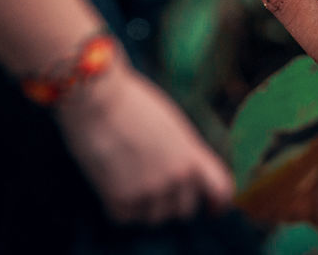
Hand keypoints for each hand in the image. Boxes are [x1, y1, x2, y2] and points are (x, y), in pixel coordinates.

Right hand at [56, 60, 233, 223]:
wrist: (97, 99)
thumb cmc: (131, 102)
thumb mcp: (172, 125)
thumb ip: (184, 153)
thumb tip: (187, 175)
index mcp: (192, 154)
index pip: (220, 190)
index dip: (218, 202)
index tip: (212, 207)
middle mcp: (176, 177)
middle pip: (184, 209)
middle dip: (172, 201)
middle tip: (153, 184)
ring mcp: (149, 191)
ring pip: (154, 218)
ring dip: (145, 206)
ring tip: (129, 179)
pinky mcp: (120, 199)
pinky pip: (126, 217)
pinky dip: (118, 205)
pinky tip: (111, 182)